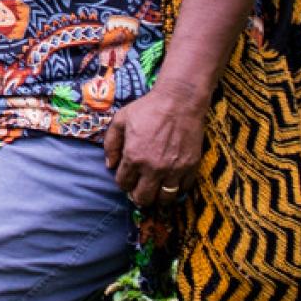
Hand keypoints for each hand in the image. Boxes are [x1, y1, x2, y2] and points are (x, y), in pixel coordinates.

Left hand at [103, 84, 208, 205]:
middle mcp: (153, 168)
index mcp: (134, 157)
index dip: (124, 182)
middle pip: (143, 198)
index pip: (124, 184)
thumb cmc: (148, 108)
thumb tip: (109, 165)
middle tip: (140, 189)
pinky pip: (183, 189)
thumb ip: (111, 144)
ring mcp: (174, 169)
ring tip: (156, 189)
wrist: (179, 101)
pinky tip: (171, 180)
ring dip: (158, 197)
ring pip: (164, 199)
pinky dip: (177, 188)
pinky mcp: (191, 167)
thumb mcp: (121, 120)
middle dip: (138, 196)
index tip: (127, 178)